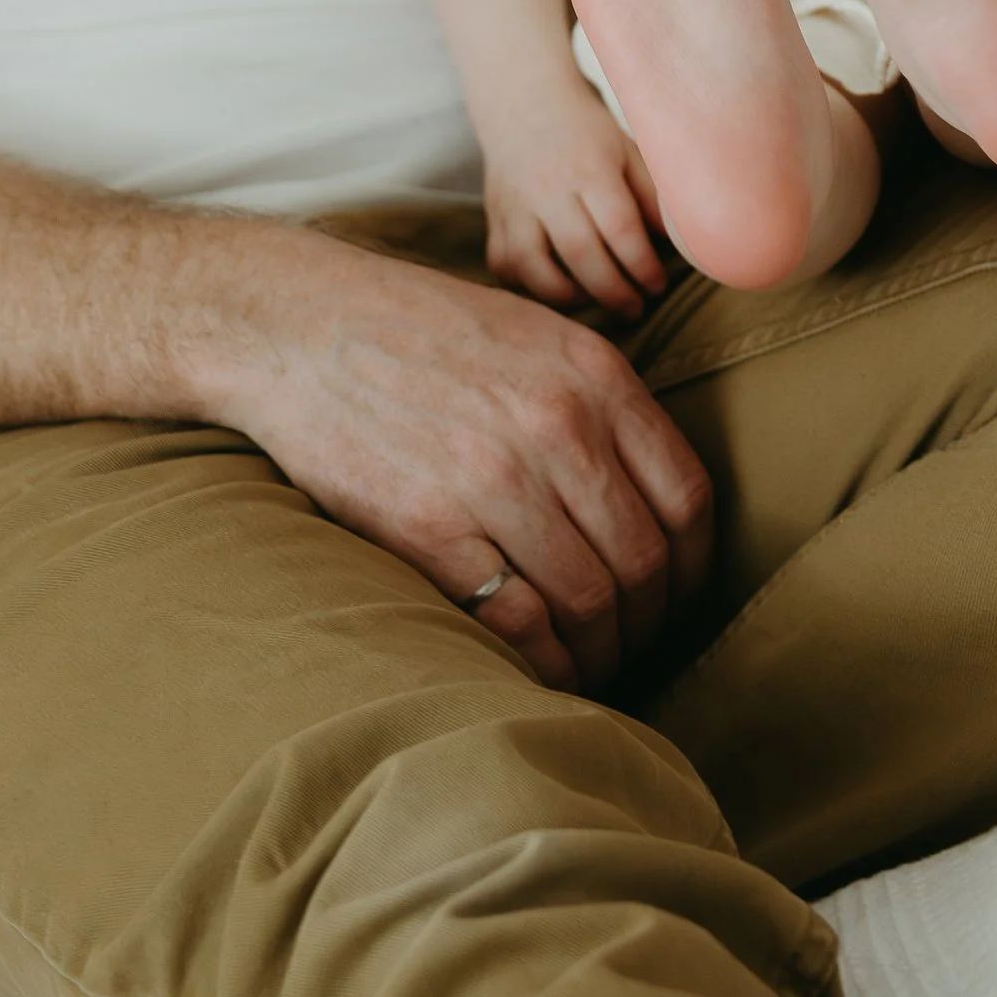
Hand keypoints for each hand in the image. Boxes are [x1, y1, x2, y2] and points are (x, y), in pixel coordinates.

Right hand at [205, 231, 711, 693]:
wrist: (303, 326)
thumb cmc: (424, 332)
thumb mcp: (536, 335)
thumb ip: (601, 402)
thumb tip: (652, 492)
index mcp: (595, 376)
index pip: (687, 498)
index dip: (693, 566)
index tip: (677, 593)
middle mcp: (559, 427)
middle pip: (645, 561)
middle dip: (649, 621)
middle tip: (631, 644)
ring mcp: (495, 480)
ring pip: (590, 601)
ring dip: (600, 653)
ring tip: (589, 665)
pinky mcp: (430, 528)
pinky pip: (517, 623)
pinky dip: (542, 663)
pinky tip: (539, 670)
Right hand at [483, 91, 670, 316]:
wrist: (524, 103)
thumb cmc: (586, 131)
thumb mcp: (626, 150)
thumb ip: (650, 195)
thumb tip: (677, 243)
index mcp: (590, 168)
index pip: (619, 227)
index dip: (642, 265)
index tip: (658, 285)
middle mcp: (548, 189)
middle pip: (580, 253)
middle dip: (613, 292)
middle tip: (636, 309)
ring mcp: (515, 206)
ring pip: (535, 267)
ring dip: (569, 297)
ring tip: (596, 302)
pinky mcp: (494, 219)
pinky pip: (505, 266)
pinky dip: (528, 287)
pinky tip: (555, 289)